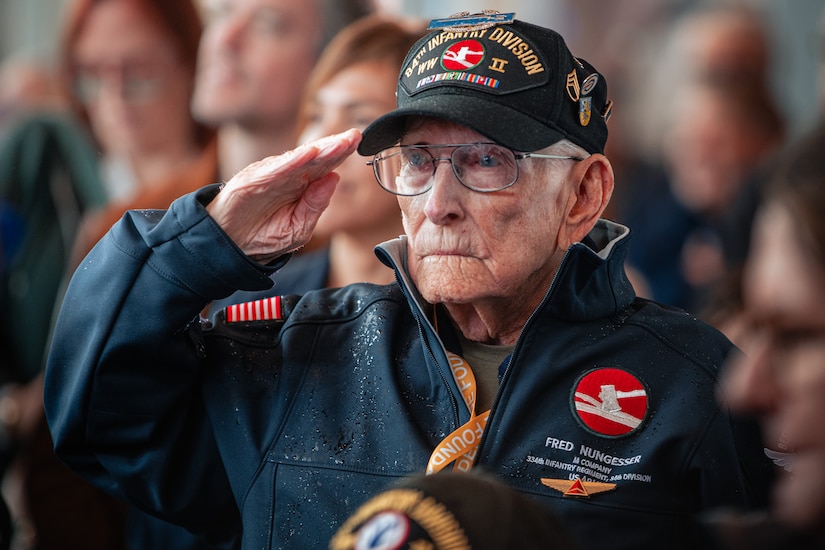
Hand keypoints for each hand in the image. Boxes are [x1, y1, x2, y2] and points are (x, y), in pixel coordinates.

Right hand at [207, 129, 361, 262]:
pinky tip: (308, 154)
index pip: (326, 166)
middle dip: (336, 146)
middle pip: (316, 157)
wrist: (231, 246)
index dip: (342, 153)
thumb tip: (334, 181)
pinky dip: (292, 162)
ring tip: (339, 143)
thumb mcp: (298, 228)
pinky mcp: (253, 180)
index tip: (359, 142)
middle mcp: (288, 175)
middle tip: (355, 136)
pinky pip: (275, 170)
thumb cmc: (263, 235)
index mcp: (302, 186)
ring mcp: (271, 175)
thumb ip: (316, 206)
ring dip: (320, 149)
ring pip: (298, 159)